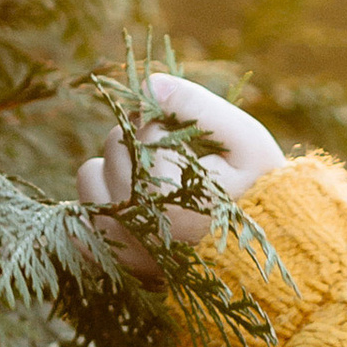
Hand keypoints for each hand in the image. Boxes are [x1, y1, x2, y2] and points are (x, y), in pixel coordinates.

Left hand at [75, 73, 284, 275]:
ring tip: (157, 183)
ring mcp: (121, 247)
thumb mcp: (246, 140)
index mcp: (166, 196)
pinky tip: (133, 205)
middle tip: (182, 162)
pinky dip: (100, 203)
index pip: (144, 130)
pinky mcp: (113, 260)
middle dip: (143, 142)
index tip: (200, 148)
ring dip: (116, 169)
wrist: (268, 252)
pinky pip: (78, 218)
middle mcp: (135, 226)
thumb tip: (147, 85)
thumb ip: (197, 105)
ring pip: (90, 175)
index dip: (169, 126)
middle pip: (114, 147)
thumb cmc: (261, 191)